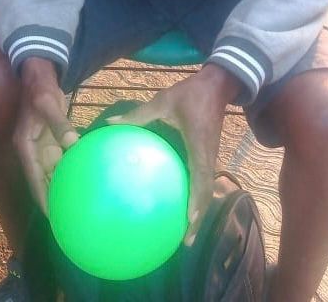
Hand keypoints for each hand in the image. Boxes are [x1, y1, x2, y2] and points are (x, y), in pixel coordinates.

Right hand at [13, 58, 78, 214]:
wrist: (39, 75)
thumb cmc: (40, 89)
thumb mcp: (47, 103)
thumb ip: (60, 123)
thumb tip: (73, 144)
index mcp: (25, 146)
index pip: (33, 177)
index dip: (41, 197)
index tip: (51, 216)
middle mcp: (31, 151)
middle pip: (42, 180)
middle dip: (51, 198)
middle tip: (66, 218)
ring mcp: (42, 146)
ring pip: (51, 172)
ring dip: (60, 186)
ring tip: (74, 206)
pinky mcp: (51, 141)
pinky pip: (60, 160)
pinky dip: (68, 170)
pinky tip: (80, 180)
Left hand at [108, 64, 239, 245]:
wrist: (217, 84)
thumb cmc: (190, 93)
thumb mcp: (164, 100)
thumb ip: (139, 114)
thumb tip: (111, 124)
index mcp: (199, 145)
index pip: (200, 178)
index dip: (196, 201)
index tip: (187, 221)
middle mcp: (208, 155)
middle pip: (206, 193)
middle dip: (198, 218)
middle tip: (185, 242)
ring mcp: (211, 156)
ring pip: (207, 189)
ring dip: (199, 211)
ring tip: (186, 233)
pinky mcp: (209, 154)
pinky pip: (204, 180)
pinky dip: (197, 196)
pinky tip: (182, 204)